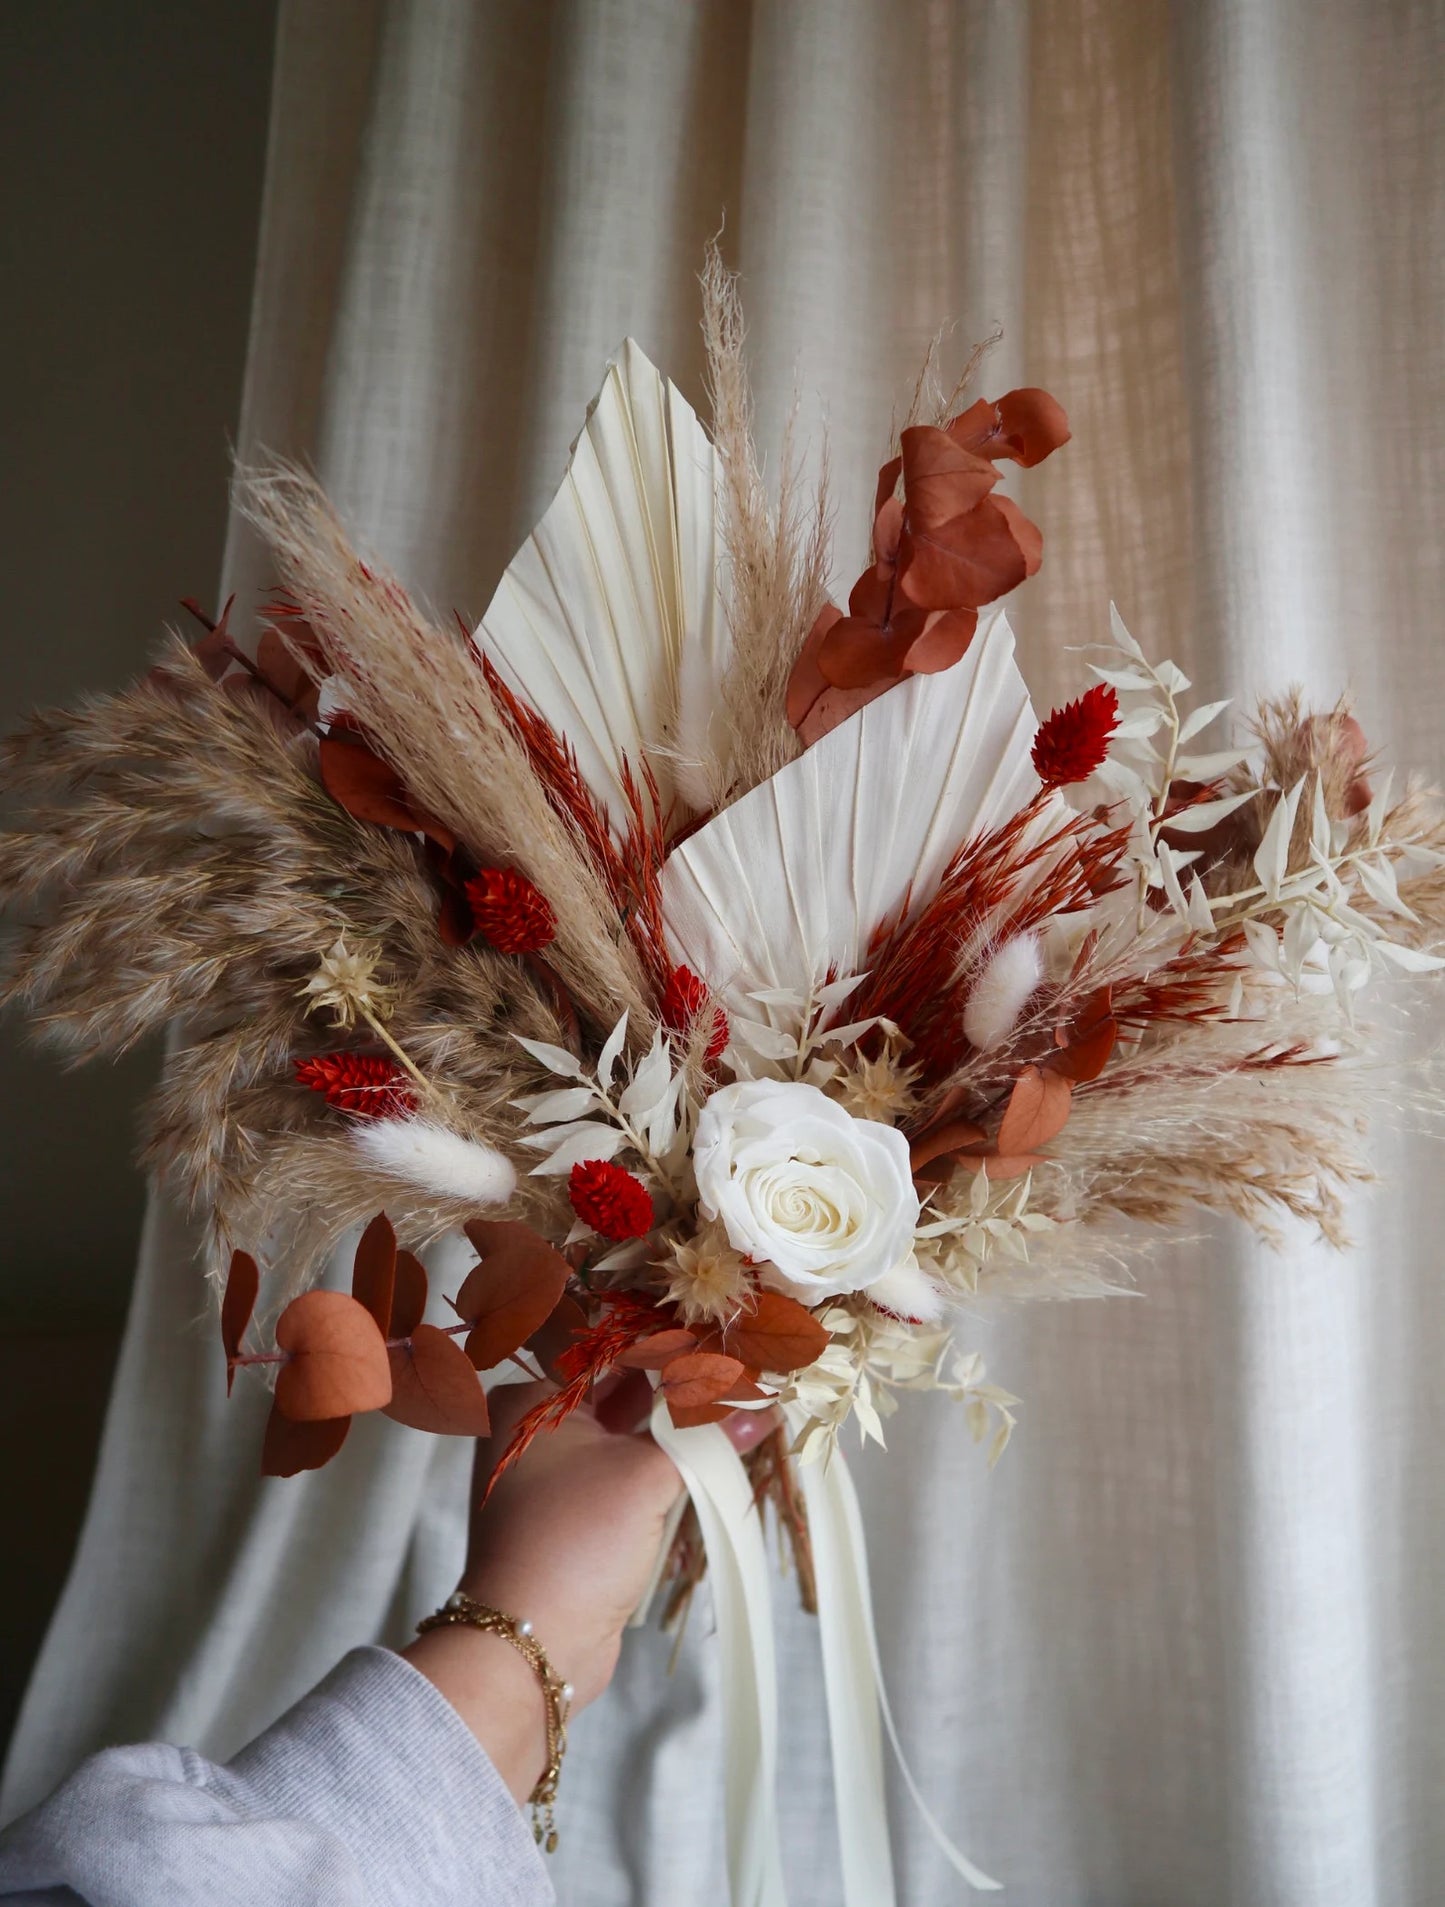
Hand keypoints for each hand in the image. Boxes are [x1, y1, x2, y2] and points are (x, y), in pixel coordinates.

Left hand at [403, 1377, 774, 1801]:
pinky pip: (624, 1470)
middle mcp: (534, 1429)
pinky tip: (710, 1449)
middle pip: (619, 1390)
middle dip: (679, 1385)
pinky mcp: (573, 1514)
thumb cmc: (574, 1541)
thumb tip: (766, 1407)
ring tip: (739, 1402)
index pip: (612, 1351)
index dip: (671, 1344)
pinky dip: (662, 1461)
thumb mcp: (646, 1477)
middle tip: (742, 1368)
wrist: (531, 1645)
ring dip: (676, 1425)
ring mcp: (552, 1474)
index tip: (724, 1335)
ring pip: (625, 1432)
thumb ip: (705, 1435)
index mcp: (532, 1400)